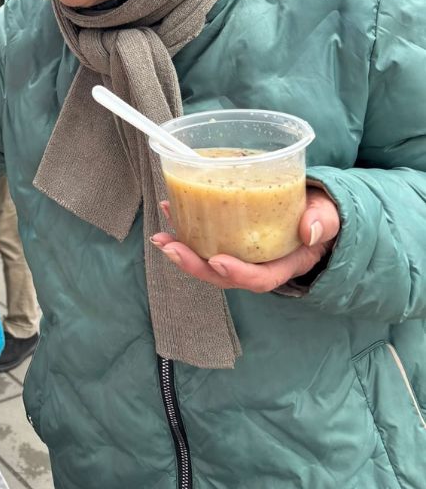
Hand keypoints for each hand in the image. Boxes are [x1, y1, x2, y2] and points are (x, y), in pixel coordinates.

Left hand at [151, 187, 339, 292]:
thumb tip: (308, 229)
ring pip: (210, 260)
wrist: (317, 209)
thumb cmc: (322, 214)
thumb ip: (322, 221)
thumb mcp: (329, 216)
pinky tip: (170, 210)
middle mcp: (260, 264)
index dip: (237, 273)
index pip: (260, 278)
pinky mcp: (232, 239)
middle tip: (170, 247)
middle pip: (225, 275)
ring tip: (161, 236)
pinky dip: (187, 229)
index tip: (216, 260)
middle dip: (195, 265)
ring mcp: (244, 254)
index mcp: (286, 264)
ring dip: (183, 249)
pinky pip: (207, 240)